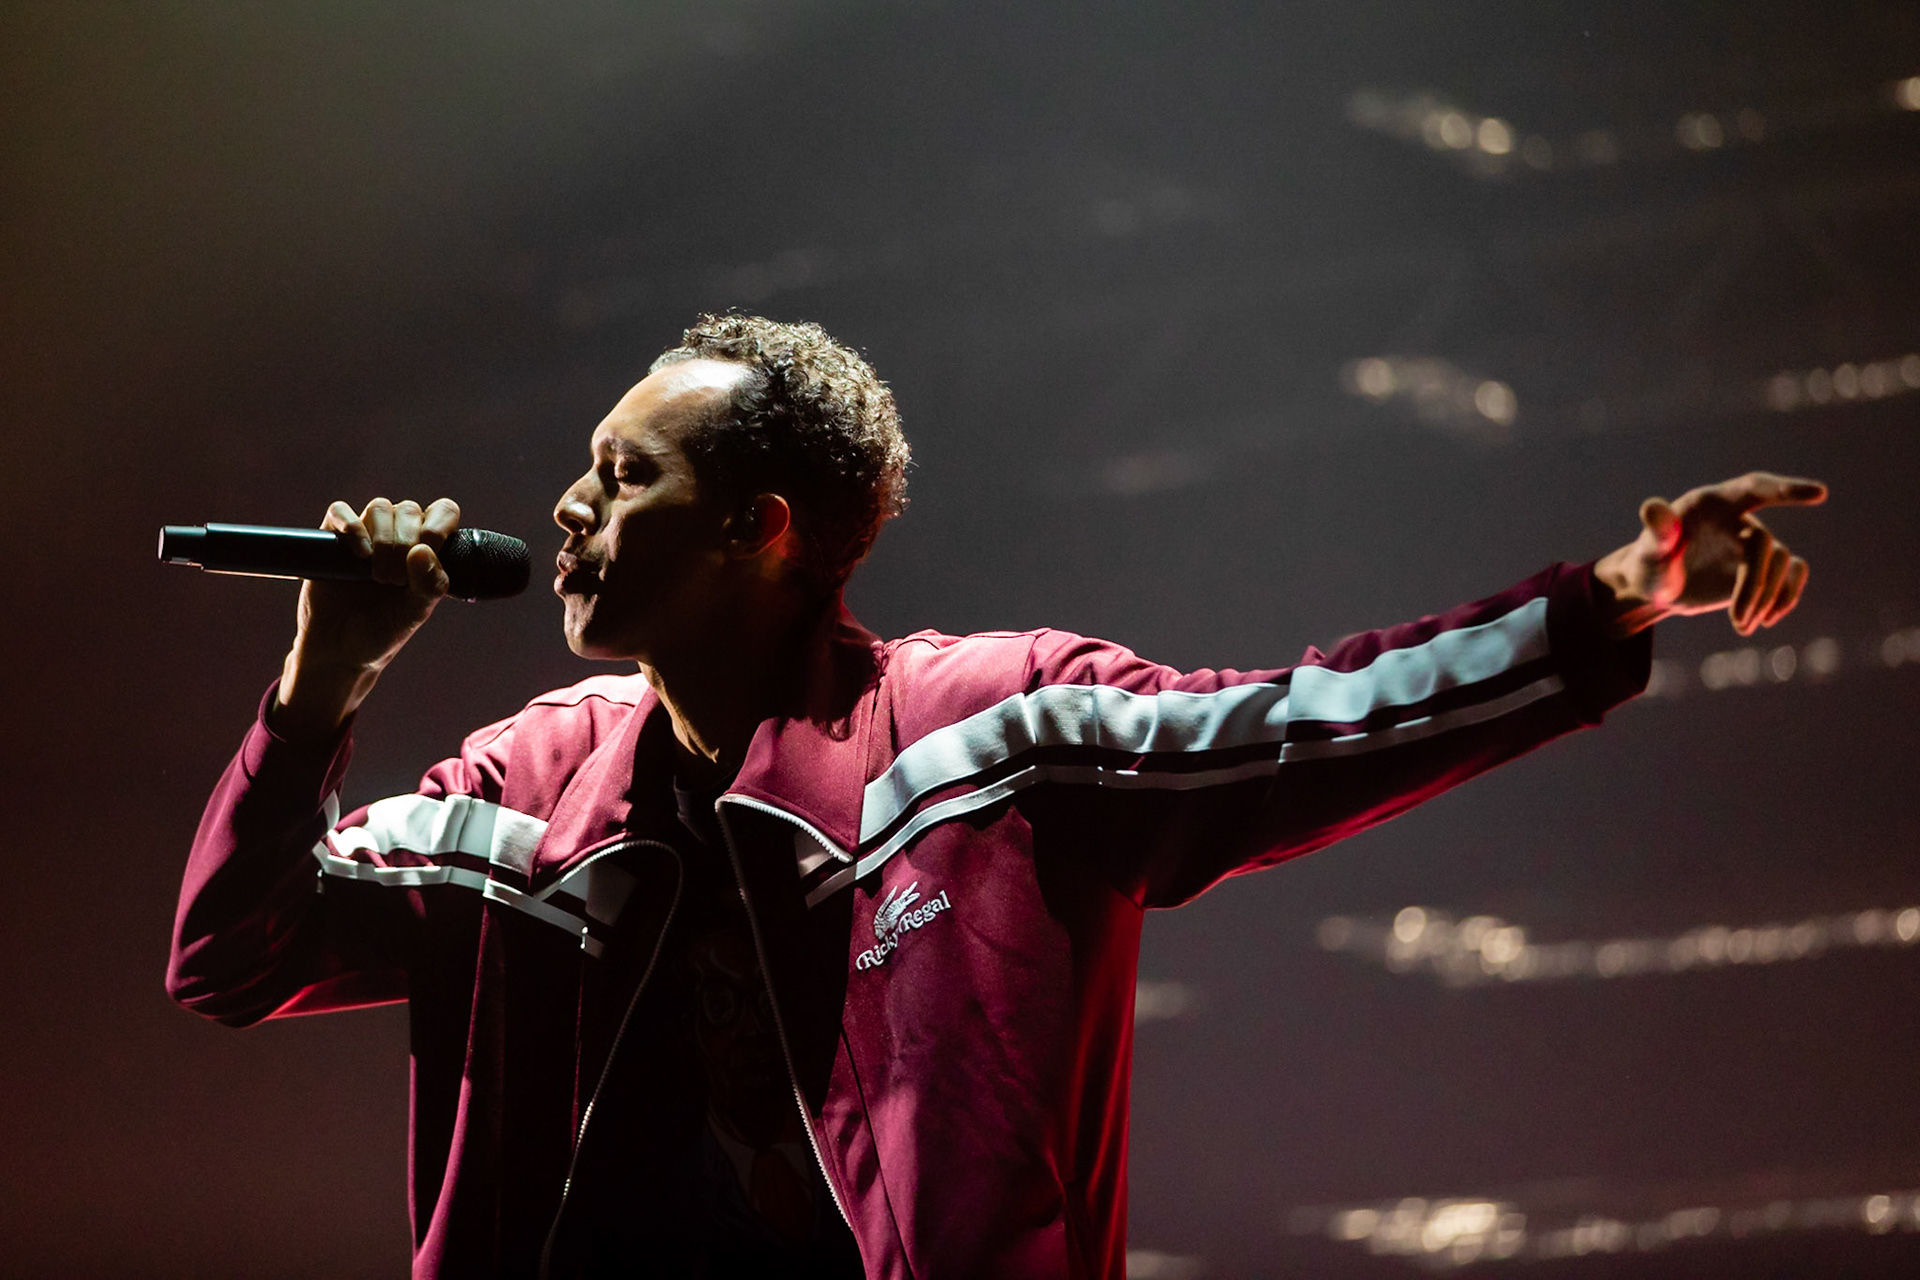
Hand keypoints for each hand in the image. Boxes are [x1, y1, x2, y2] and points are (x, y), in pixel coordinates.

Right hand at [271, 497, 460, 739]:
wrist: (340, 649)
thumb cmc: (384, 630)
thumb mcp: (415, 613)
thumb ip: (429, 585)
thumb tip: (424, 550)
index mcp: (426, 548)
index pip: (443, 512)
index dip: (438, 527)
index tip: (425, 557)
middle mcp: (398, 535)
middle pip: (409, 509)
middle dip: (405, 543)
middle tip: (394, 581)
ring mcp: (365, 534)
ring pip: (380, 507)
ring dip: (383, 538)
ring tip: (377, 575)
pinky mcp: (332, 537)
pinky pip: (340, 511)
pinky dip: (351, 526)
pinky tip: (359, 554)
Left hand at [1593, 472, 1824, 638]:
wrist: (1657, 587)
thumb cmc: (1648, 565)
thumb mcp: (1646, 553)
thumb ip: (1656, 532)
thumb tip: (1652, 508)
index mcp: (1710, 504)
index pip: (1754, 488)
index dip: (1785, 490)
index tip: (1820, 494)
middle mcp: (1737, 517)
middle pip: (1764, 544)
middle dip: (1756, 585)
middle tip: (1739, 622)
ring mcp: (1752, 542)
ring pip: (1781, 563)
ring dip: (1768, 598)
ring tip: (1743, 626)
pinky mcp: (1761, 566)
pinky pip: (1791, 575)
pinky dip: (1786, 597)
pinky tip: (1766, 620)